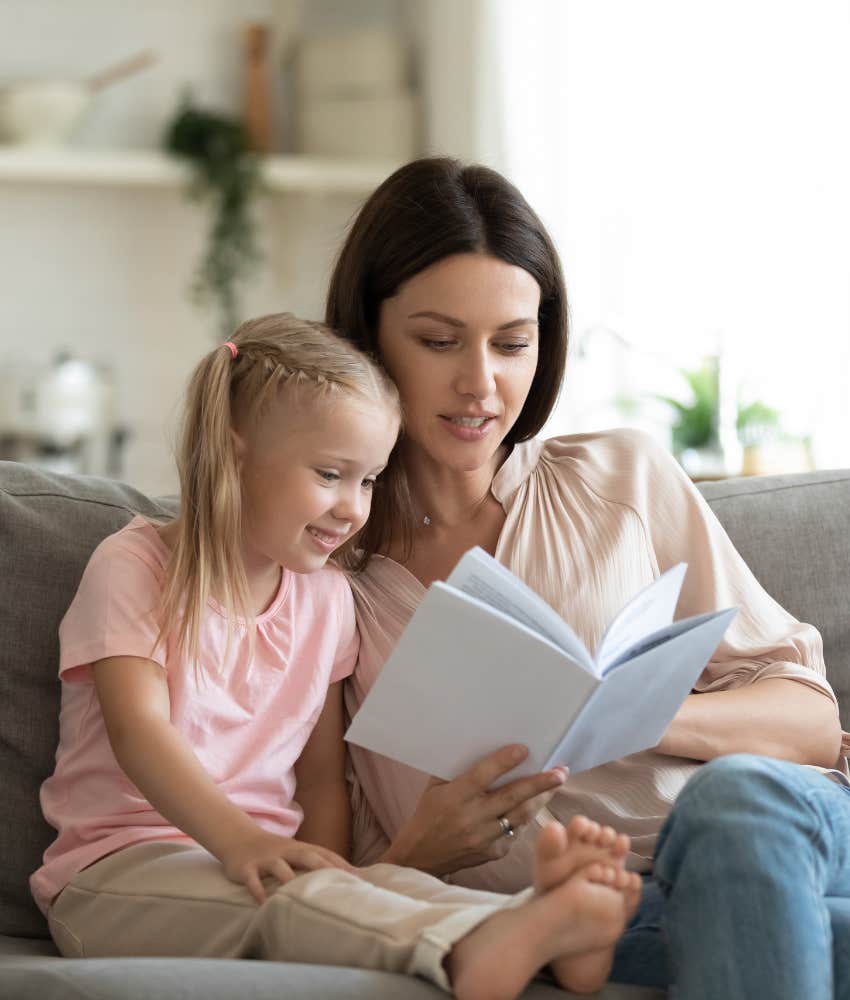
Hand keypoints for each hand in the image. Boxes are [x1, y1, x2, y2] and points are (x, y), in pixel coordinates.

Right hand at [220, 829, 354, 903]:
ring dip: (288, 877)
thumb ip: (315, 862)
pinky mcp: (246, 868)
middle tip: (339, 881)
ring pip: (278, 866)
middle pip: (306, 855)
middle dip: (322, 867)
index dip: (341, 864)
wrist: (238, 838)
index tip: (360, 878)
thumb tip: (344, 877)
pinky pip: (252, 880)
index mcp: (299, 848)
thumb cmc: (274, 852)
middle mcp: (285, 851)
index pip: (324, 854)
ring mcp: (265, 859)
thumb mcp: (295, 853)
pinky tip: (264, 903)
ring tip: (299, 893)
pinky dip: (258, 890)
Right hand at [384, 744, 566, 876]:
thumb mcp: (435, 788)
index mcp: (455, 797)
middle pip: (512, 798)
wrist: (420, 857)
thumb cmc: (428, 814)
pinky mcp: (493, 853)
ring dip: (541, 799)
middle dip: (540, 784)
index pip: (482, 777)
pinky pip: (515, 832)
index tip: (524, 749)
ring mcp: (484, 838)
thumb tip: (483, 745)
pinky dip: (526, 817)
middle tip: (561, 771)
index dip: (503, 762)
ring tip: (556, 783)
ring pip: (520, 816)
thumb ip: (457, 770)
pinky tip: (535, 805)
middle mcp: (472, 818)